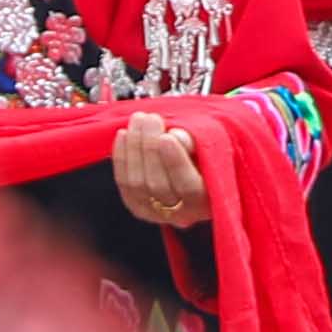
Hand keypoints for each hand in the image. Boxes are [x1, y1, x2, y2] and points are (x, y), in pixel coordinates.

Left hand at [108, 112, 209, 226]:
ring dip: (134, 147)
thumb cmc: (205, 154)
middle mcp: (181, 213)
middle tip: (151, 118)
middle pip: (158, 185)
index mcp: (207, 201)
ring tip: (139, 120)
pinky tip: (123, 134)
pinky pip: (123, 182)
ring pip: (137, 184)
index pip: (188, 186)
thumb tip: (177, 136)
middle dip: (150, 147)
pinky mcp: (137, 206)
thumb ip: (196, 143)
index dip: (175, 162)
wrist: (194, 168)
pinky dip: (121, 156)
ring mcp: (156, 212)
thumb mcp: (211, 146)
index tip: (167, 136)